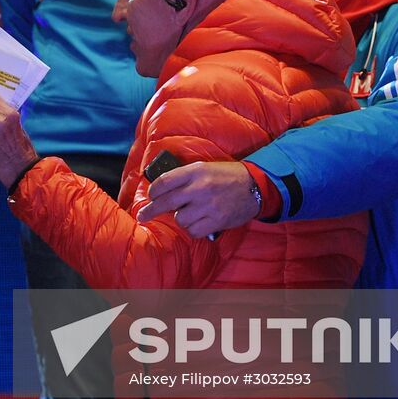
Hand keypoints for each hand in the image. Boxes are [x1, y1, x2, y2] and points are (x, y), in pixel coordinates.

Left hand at [136, 160, 257, 236]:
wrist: (255, 185)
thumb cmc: (226, 176)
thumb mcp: (204, 167)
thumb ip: (184, 177)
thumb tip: (161, 190)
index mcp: (195, 171)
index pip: (164, 182)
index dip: (153, 191)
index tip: (150, 196)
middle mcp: (199, 187)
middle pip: (165, 202)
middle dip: (150, 211)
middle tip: (142, 215)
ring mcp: (208, 205)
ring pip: (179, 219)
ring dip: (180, 218)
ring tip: (189, 214)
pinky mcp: (217, 220)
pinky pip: (193, 231)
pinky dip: (192, 229)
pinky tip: (197, 222)